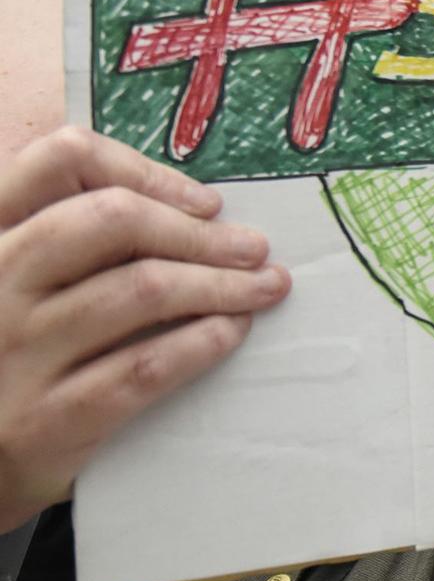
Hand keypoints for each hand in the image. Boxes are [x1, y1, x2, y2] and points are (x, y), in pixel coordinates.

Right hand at [0, 126, 289, 530]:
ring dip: (220, 285)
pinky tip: (229, 332)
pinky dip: (200, 343)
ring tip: (262, 288)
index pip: (58, 160)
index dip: (144, 171)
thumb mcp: (25, 279)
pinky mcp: (43, 420)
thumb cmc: (16, 352)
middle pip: (113, 219)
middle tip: (253, 248)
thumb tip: (199, 211)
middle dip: (199, 232)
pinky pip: (142, 367)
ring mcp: (13, 352)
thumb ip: (79, 236)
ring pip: (141, 289)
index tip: (205, 203)